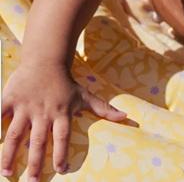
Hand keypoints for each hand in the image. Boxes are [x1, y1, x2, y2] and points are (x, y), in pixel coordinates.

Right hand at [1, 63, 126, 179]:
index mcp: (61, 112)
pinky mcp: (10, 100)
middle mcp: (43, 112)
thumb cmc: (66, 83)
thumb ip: (103, 108)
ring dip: (10, 154)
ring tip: (7, 173)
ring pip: (16, 134)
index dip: (62, 153)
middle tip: (32, 181)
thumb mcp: (85, 95)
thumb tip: (125, 116)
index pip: (62, 136)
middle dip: (35, 161)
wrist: (46, 60)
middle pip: (39, 140)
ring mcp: (25, 107)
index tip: (62, 169)